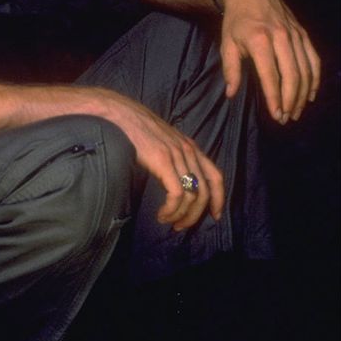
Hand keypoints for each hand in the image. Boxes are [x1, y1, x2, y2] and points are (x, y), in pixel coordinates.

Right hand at [103, 90, 223, 230]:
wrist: (122, 115)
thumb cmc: (138, 130)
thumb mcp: (164, 142)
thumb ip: (174, 158)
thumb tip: (176, 181)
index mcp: (191, 147)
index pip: (216, 176)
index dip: (219, 199)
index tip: (215, 215)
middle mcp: (188, 151)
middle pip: (205, 191)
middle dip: (196, 214)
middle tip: (182, 226)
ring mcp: (176, 156)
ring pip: (192, 196)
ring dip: (182, 215)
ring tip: (169, 222)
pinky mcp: (163, 161)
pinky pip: (176, 194)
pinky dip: (171, 210)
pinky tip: (161, 214)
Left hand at [219, 0, 320, 123]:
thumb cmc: (236, 21)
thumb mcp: (226, 43)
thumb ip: (230, 70)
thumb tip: (231, 94)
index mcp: (259, 40)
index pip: (270, 75)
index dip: (274, 97)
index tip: (276, 115)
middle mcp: (280, 37)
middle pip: (292, 75)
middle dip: (291, 100)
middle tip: (286, 118)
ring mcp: (294, 34)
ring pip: (305, 69)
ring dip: (303, 93)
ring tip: (297, 111)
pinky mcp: (302, 33)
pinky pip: (313, 58)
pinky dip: (314, 78)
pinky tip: (310, 93)